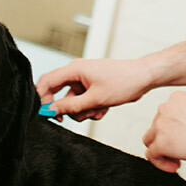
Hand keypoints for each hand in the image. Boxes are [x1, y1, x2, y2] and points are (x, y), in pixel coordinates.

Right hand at [35, 58, 153, 121]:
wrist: (143, 78)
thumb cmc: (123, 82)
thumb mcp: (95, 99)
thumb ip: (72, 106)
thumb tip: (52, 110)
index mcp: (74, 70)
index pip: (47, 81)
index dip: (42, 97)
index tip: (44, 113)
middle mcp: (76, 74)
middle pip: (59, 94)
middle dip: (68, 108)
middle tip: (77, 115)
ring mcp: (84, 81)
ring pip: (72, 102)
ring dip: (83, 111)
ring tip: (98, 109)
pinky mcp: (92, 88)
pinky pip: (83, 103)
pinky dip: (91, 109)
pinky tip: (104, 108)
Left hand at [142, 91, 185, 172]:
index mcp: (174, 99)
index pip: (166, 115)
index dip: (173, 129)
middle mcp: (164, 109)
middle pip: (156, 127)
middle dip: (165, 139)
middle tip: (181, 150)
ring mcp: (160, 125)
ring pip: (150, 140)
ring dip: (161, 151)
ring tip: (177, 161)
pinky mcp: (161, 143)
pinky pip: (151, 155)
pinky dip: (160, 163)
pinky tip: (174, 167)